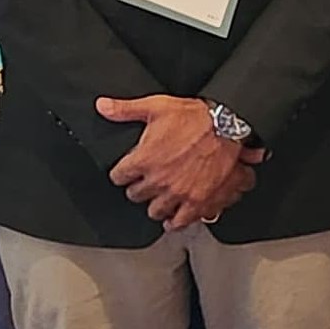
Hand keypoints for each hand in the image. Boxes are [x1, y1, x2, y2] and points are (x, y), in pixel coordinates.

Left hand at [100, 94, 254, 227]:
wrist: (227, 126)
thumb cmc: (194, 117)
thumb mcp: (156, 106)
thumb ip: (125, 109)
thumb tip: (103, 107)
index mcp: (144, 159)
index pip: (118, 177)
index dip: (121, 173)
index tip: (126, 171)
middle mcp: (158, 180)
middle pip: (135, 196)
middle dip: (138, 188)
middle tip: (145, 182)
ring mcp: (178, 193)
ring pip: (155, 211)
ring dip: (155, 205)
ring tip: (159, 198)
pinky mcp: (197, 202)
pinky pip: (180, 221)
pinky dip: (176, 222)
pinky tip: (173, 219)